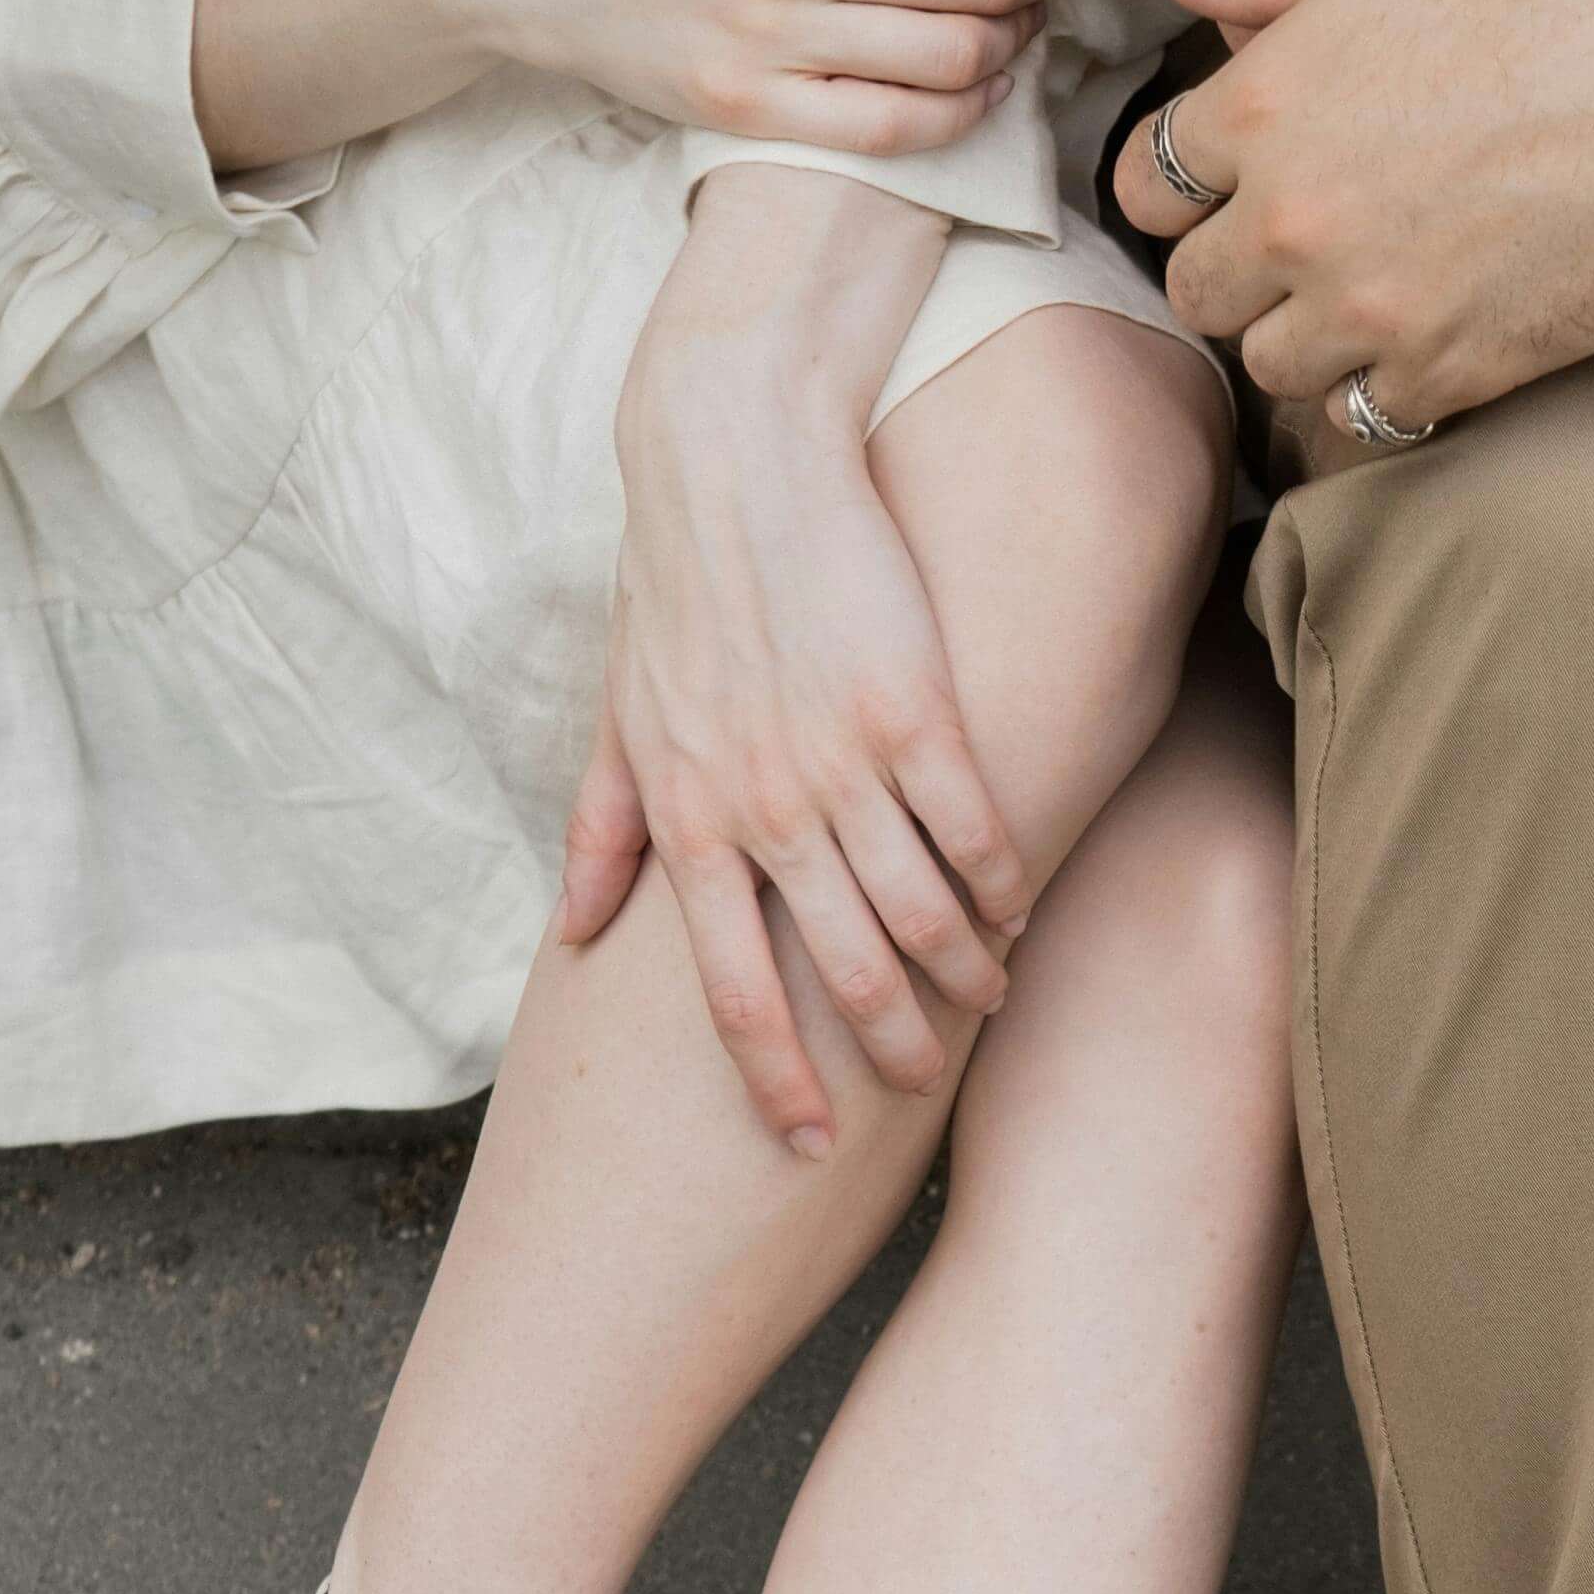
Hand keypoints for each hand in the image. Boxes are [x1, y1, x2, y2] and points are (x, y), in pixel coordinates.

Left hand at [558, 168, 1027, 1151]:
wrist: (733, 454)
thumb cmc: (673, 585)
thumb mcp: (620, 714)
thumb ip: (603, 830)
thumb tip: (574, 930)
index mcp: (689, 824)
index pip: (733, 994)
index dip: (778, 1080)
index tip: (811, 1140)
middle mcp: (765, 811)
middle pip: (841, 972)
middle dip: (888, 1046)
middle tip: (919, 1084)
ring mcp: (843, 764)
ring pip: (920, 911)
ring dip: (962, 971)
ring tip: (988, 998)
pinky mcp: (915, 710)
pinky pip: (975, 828)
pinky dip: (1001, 878)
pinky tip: (1018, 907)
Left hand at [1136, 0, 1593, 431]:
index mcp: (1260, 103)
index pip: (1143, 184)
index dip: (1178, 187)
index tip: (1222, 184)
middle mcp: (1294, 218)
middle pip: (1196, 290)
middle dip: (1234, 267)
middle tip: (1296, 244)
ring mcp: (1369, 308)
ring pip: (1271, 366)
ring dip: (1304, 336)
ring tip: (1364, 292)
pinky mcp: (1449, 370)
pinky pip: (1366, 416)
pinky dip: (1383, 387)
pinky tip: (1425, 334)